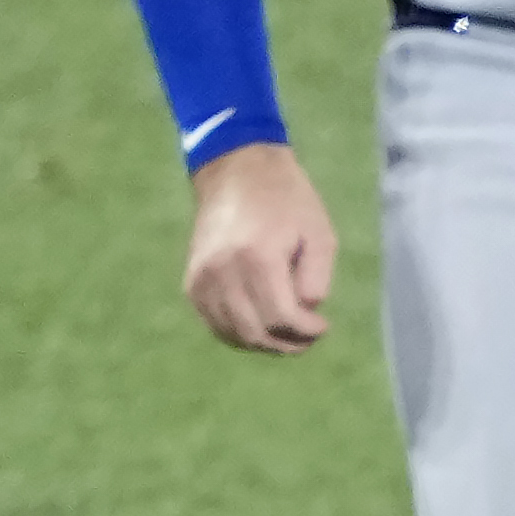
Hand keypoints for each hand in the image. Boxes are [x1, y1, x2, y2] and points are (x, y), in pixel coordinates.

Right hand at [182, 140, 341, 354]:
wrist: (236, 171)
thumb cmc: (287, 200)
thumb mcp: (319, 232)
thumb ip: (317, 278)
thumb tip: (305, 312)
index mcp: (257, 257)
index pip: (281, 317)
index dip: (306, 332)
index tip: (323, 326)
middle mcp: (222, 271)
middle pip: (256, 332)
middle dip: (287, 344)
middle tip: (306, 339)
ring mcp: (202, 279)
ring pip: (234, 334)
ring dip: (264, 343)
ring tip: (287, 334)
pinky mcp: (192, 283)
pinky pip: (216, 324)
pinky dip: (240, 334)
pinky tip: (261, 325)